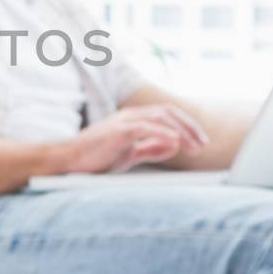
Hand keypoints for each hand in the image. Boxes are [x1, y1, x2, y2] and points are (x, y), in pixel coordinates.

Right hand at [57, 103, 209, 173]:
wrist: (69, 161)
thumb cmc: (96, 157)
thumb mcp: (130, 154)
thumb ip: (151, 148)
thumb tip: (175, 145)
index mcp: (133, 119)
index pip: (166, 115)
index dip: (186, 126)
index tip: (200, 142)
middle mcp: (130, 115)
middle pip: (168, 112)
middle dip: (189, 127)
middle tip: (203, 144)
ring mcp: (124, 121)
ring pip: (160, 117)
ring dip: (181, 130)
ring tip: (195, 145)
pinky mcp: (119, 131)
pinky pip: (146, 128)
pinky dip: (163, 133)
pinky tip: (176, 141)